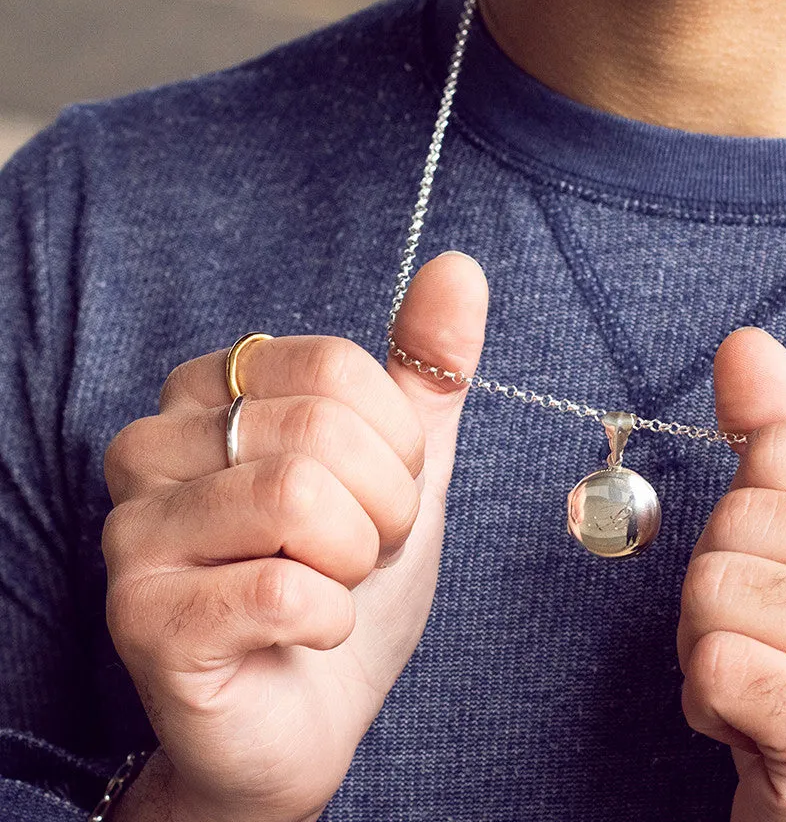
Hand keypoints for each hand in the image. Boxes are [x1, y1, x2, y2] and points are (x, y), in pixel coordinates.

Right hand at [102, 251, 487, 821]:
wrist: (313, 709)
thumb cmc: (349, 574)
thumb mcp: (403, 461)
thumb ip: (425, 366)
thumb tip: (461, 266)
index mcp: (213, 388)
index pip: (336, 367)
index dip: (396, 444)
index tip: (381, 491)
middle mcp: (153, 443)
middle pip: (320, 431)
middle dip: (385, 508)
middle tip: (361, 549)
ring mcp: (133, 529)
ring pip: (298, 499)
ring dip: (358, 559)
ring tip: (333, 583)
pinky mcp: (141, 616)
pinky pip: (282, 587)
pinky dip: (330, 617)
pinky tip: (307, 630)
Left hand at [678, 328, 785, 821]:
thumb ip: (784, 430)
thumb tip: (743, 343)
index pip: (768, 452)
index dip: (748, 516)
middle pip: (734, 518)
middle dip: (721, 586)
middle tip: (779, 640)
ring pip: (712, 588)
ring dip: (708, 642)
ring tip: (772, 677)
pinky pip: (710, 664)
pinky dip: (708, 699)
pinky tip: (762, 723)